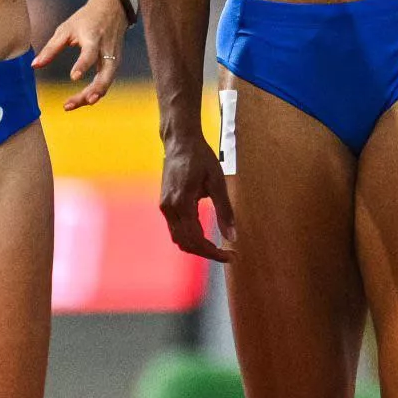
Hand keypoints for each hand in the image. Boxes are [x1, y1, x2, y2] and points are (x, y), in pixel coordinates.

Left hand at [34, 0, 129, 109]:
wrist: (113, 8)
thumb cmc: (87, 18)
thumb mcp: (66, 29)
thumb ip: (51, 48)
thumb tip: (35, 65)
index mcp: (94, 38)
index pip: (90, 54)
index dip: (83, 65)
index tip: (74, 77)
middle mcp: (107, 50)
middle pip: (104, 75)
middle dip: (91, 91)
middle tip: (71, 103)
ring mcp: (114, 57)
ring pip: (107, 81)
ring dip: (93, 95)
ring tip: (76, 105)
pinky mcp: (116, 62)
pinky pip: (107, 80)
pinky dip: (97, 91)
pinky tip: (84, 99)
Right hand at [159, 134, 234, 262]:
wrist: (180, 141)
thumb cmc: (200, 158)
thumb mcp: (217, 182)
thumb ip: (225, 211)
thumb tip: (233, 236)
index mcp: (182, 204)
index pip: (196, 240)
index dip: (213, 252)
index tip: (231, 256)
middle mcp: (169, 209)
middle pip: (185, 244)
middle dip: (207, 253)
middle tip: (228, 254)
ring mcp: (164, 207)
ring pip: (178, 239)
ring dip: (197, 247)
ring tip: (218, 248)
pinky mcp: (164, 204)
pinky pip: (175, 229)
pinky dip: (189, 237)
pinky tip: (204, 235)